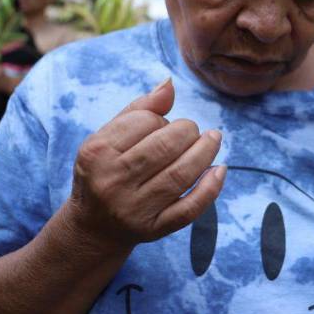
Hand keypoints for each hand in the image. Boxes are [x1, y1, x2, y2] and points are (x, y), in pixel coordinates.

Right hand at [63, 79, 226, 250]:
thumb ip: (139, 109)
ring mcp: (133, 209)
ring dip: (205, 152)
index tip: (163, 125)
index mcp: (97, 153)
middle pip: (166, 147)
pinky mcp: (153, 229)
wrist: (93, 227)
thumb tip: (169, 84)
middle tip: (193, 132)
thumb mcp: (109, 138)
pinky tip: (219, 170)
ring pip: (181, 175)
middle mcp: (112, 182)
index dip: (162, 119)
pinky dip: (211, 188)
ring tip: (213, 140)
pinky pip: (190, 209)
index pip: (144, 122)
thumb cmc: (106, 170)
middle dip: (188, 132)